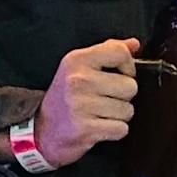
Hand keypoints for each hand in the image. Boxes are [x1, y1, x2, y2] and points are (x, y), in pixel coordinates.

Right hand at [33, 39, 139, 167]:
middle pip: (130, 86)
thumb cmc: (65, 99)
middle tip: (104, 100)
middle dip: (123, 97)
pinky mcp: (86, 129)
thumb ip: (108, 52)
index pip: (120, 53)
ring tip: (100, 114)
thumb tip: (134, 44)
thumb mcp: (79, 68)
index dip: (128, 66)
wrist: (42, 132)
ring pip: (128, 110)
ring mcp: (81, 105)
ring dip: (119, 116)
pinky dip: (114, 131)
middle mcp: (78, 80)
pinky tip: (99, 127)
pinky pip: (122, 129)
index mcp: (77, 60)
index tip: (120, 75)